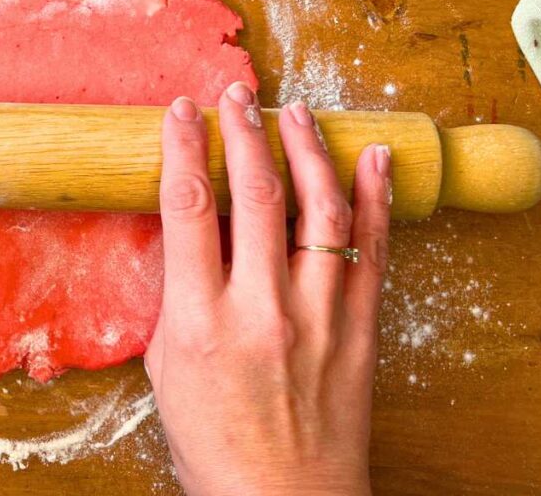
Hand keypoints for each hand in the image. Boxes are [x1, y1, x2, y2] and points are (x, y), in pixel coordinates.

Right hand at [146, 84, 390, 495]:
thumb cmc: (214, 444)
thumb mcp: (165, 368)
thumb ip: (175, 295)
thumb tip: (187, 232)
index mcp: (199, 321)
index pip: (187, 208)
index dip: (184, 148)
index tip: (182, 112)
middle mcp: (260, 310)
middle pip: (254, 195)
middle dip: (244, 133)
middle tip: (238, 96)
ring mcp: (317, 316)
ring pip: (319, 210)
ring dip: (307, 151)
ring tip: (297, 113)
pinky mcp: (359, 328)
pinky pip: (371, 250)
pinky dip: (375, 198)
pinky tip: (371, 157)